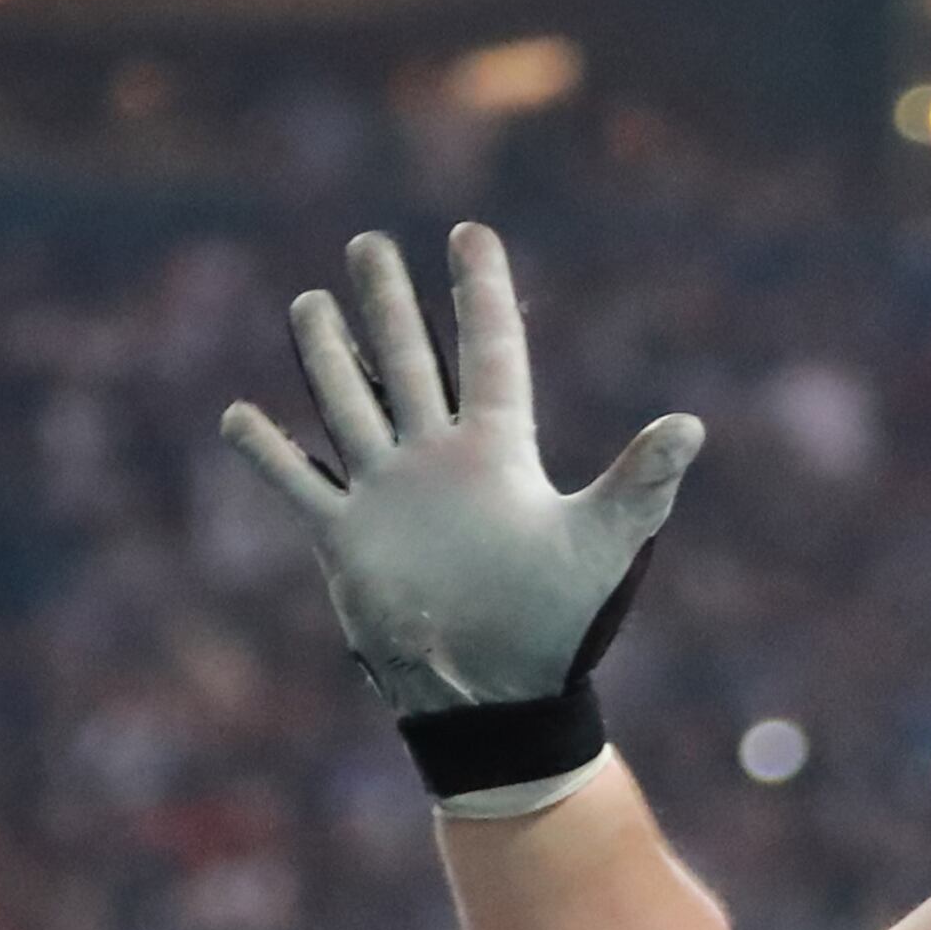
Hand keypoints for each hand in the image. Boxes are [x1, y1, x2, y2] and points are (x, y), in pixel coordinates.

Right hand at [221, 222, 701, 722]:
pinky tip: (237, 415)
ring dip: (328, 355)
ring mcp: (388, 495)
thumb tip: (692, 426)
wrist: (494, 696)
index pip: (488, 352)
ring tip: (310, 302)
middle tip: (368, 244)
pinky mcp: (345, 537)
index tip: (470, 233)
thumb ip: (642, 484)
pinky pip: (297, 484)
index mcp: (496, 452)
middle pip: (406, 361)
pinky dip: (266, 451)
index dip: (479, 293)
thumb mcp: (602, 545)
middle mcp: (437, 460)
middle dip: (386, 303)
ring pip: (349, 403)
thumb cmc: (556, 626)